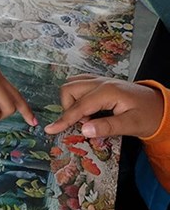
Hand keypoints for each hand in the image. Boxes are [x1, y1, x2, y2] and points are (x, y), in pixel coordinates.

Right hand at [44, 75, 163, 138]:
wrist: (160, 106)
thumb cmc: (148, 116)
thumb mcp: (131, 125)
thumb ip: (107, 127)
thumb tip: (83, 130)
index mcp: (106, 91)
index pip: (79, 106)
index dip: (64, 119)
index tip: (50, 130)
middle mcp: (99, 82)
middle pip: (69, 90)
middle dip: (69, 109)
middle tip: (86, 124)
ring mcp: (99, 79)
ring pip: (72, 85)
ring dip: (72, 102)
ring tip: (88, 117)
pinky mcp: (99, 82)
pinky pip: (79, 83)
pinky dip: (77, 96)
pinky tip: (88, 109)